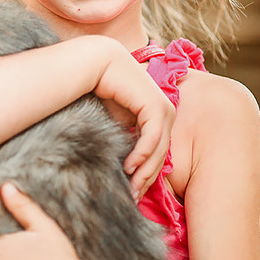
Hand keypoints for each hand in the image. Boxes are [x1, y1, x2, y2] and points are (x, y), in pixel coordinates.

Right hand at [93, 44, 174, 199]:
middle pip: (163, 153)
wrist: (93, 63)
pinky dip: (142, 154)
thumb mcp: (117, 120)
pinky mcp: (155, 105)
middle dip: (148, 177)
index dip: (148, 172)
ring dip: (146, 170)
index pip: (159, 150)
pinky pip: (152, 137)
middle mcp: (166, 111)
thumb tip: (128, 167)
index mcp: (159, 114)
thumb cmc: (100, 89)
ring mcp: (164, 107)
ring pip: (160, 148)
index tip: (133, 190)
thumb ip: (126, 137)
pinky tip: (129, 166)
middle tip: (133, 196)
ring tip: (131, 186)